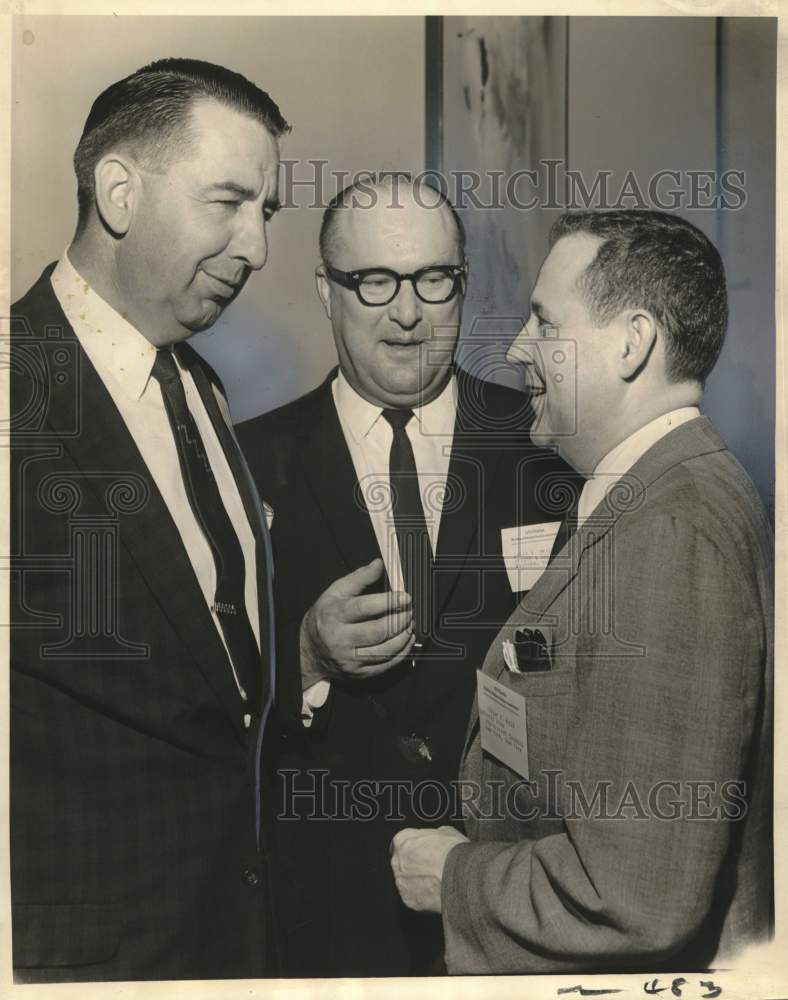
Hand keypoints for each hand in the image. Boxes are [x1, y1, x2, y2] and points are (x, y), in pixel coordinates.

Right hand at [300, 558, 414, 683]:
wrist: (309, 652)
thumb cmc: (325, 617)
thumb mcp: (335, 592)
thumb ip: (358, 578)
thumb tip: (379, 564)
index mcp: (333, 615)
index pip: (363, 608)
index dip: (388, 602)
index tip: (405, 597)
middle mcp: (340, 639)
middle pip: (377, 632)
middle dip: (400, 620)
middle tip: (410, 611)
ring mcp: (350, 659)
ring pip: (385, 651)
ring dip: (404, 636)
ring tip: (409, 624)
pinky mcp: (358, 673)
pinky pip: (386, 665)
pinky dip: (401, 653)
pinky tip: (406, 640)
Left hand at [390, 826, 468, 912]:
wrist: (461, 876)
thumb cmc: (454, 853)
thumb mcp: (446, 831)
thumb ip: (433, 834)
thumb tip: (437, 838)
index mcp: (403, 840)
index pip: (404, 842)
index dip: (417, 846)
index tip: (425, 850)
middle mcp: (397, 861)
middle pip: (402, 862)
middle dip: (414, 864)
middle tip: (431, 866)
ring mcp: (401, 881)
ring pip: (406, 881)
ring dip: (417, 881)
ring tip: (435, 880)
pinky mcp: (408, 899)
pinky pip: (412, 897)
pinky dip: (421, 896)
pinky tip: (435, 892)